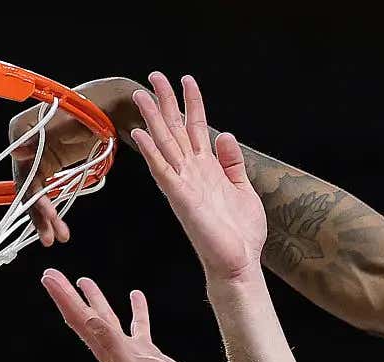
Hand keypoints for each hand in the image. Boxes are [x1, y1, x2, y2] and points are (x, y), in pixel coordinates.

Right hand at [10, 76, 142, 246]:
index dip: (32, 193)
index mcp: (23, 128)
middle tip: (50, 236)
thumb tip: (16, 152)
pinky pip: (47, 191)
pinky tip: (60, 228)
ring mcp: (37, 154)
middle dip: (39, 212)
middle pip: (27, 184)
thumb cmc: (93, 110)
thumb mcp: (69, 123)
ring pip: (36, 192)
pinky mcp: (49, 164)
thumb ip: (42, 138)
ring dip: (46, 216)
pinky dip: (53, 209)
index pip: (22, 167)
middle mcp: (24, 142)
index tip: (48, 212)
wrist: (112, 108)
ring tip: (57, 238)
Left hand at [40, 271, 206, 361]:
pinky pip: (137, 324)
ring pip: (106, 317)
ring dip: (94, 299)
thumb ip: (111, 341)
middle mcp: (110, 348)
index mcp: (103, 348)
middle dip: (67, 294)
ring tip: (84, 281)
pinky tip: (136, 295)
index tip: (48, 276)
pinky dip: (136, 308)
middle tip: (51, 274)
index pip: (77, 317)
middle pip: (83, 315)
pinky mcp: (146, 350)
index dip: (62, 296)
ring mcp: (128, 349)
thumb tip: (90, 319)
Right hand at [128, 72, 267, 283]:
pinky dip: (151, 153)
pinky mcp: (180, 199)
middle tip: (155, 76)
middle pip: (175, 130)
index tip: (187, 80)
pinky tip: (140, 134)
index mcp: (207, 170)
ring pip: (164, 144)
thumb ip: (233, 163)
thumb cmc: (240, 234)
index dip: (193, 103)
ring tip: (141, 94)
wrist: (239, 263)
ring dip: (153, 119)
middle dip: (165, 102)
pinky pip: (162, 172)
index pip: (197, 128)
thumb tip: (225, 135)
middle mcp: (192, 173)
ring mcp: (184, 185)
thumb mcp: (243, 189)